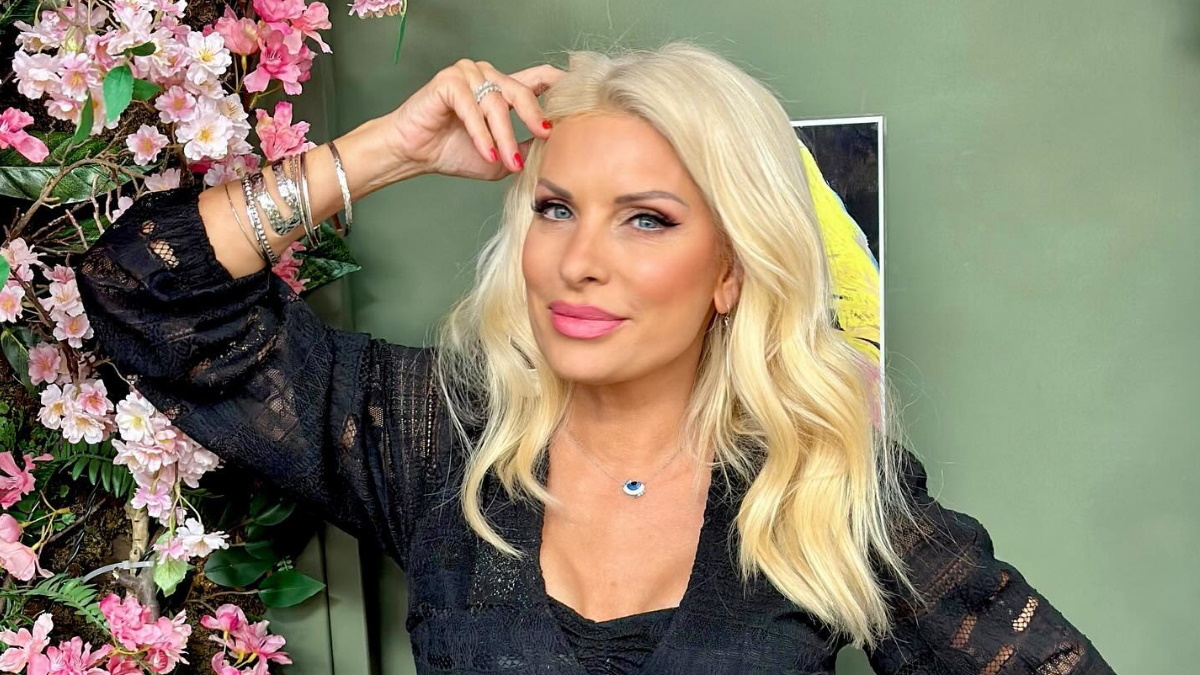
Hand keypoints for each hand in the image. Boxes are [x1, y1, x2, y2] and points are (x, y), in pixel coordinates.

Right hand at [383, 59, 563, 179]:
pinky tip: (486, 153)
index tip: (579, 95)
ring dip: (503, 136)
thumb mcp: (502, 157)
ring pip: (497, 104)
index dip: (560, 83)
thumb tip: (556, 149)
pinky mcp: (448, 81)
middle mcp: (487, 76)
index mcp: (502, 88)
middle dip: (534, 117)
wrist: (414, 154)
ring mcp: (467, 74)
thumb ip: (527, 148)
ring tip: (504, 161)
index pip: (539, 77)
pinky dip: (480, 133)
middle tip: (546, 137)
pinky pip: (472, 107)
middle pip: (522, 91)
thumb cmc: (453, 152)